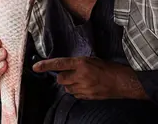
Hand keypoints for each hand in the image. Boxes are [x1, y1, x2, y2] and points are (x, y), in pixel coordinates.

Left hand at [32, 57, 146, 99]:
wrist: (122, 82)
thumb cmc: (109, 68)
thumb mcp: (92, 60)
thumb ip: (78, 63)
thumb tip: (66, 66)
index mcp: (82, 63)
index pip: (59, 64)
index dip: (46, 65)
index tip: (35, 67)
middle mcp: (80, 75)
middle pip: (60, 79)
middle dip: (63, 77)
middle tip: (73, 74)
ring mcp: (83, 88)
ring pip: (67, 88)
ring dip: (70, 84)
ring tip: (82, 80)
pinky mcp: (87, 97)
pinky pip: (75, 94)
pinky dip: (77, 91)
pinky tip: (86, 87)